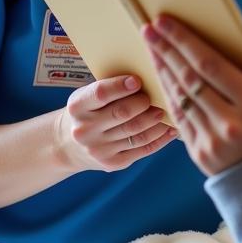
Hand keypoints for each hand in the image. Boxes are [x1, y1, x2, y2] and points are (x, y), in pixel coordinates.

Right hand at [56, 74, 176, 173]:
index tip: (138, 80)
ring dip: (157, 121)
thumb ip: (112, 88)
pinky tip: (172, 129)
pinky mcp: (112, 163)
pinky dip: (161, 138)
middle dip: (144, 103)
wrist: (69, 144)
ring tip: (168, 111)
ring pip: (137, 133)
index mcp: (77, 106)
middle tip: (158, 96)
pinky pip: (143, 149)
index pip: (101, 94)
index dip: (121, 86)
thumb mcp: (89, 95)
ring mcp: (98, 149)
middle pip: (122, 113)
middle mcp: (84, 130)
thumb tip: (150, 78)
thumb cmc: (90, 110)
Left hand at [144, 14, 241, 176]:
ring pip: (179, 98)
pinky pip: (178, 118)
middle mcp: (232, 122)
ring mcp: (212, 140)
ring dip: (163, 70)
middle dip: (167, 50)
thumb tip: (210, 49)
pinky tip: (161, 78)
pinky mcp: (198, 153)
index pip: (211, 65)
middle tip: (150, 30)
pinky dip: (168, 95)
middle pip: (190, 79)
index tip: (166, 24)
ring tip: (152, 48)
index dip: (185, 42)